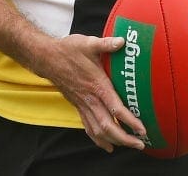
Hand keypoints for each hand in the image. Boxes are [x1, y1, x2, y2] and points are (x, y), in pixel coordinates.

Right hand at [38, 34, 146, 152]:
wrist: (46, 58)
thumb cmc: (68, 50)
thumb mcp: (89, 43)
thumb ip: (106, 44)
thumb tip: (122, 41)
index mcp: (97, 85)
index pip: (115, 108)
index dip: (129, 121)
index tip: (141, 130)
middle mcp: (90, 98)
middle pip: (107, 126)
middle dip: (124, 138)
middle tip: (140, 144)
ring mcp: (82, 104)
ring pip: (97, 130)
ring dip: (113, 140)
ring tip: (127, 146)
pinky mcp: (78, 105)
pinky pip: (88, 126)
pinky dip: (98, 138)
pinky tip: (106, 144)